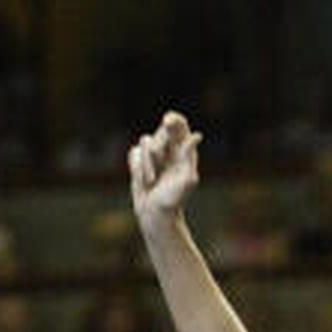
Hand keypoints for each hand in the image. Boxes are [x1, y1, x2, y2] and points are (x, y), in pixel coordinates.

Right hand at [129, 111, 202, 225]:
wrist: (155, 212)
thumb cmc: (175, 198)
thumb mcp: (187, 178)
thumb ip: (189, 155)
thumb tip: (197, 135)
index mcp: (185, 152)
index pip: (180, 124)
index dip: (174, 119)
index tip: (167, 122)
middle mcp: (170, 149)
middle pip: (162, 130)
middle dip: (160, 146)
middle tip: (160, 160)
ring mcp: (154, 154)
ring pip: (145, 141)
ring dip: (148, 162)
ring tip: (153, 180)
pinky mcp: (140, 160)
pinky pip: (134, 152)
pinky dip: (138, 167)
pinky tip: (145, 181)